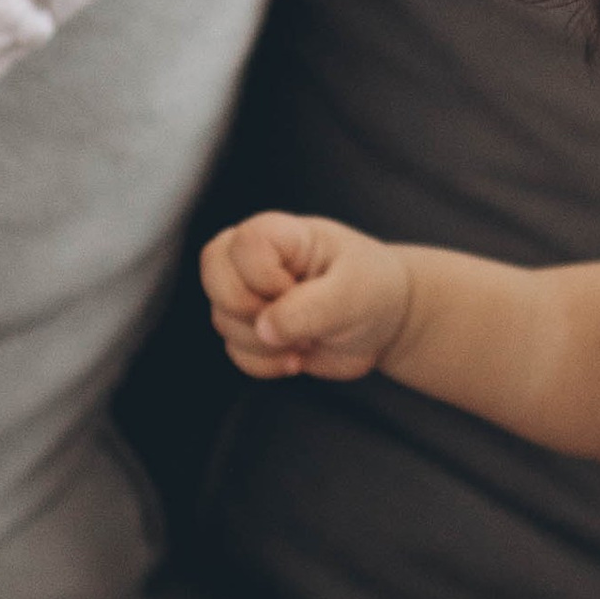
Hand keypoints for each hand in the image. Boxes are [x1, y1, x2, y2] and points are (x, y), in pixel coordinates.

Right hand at [202, 213, 414, 380]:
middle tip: (294, 321)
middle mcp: (257, 260)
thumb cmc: (374, 290)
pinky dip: (264, 364)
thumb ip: (310, 308)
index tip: (297, 289)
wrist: (386, 322)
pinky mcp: (253, 330)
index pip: (241, 244)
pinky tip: (297, 357)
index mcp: (281, 234)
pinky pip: (234, 352)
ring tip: (308, 339)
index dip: (261, 277)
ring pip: (223, 320)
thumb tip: (264, 329)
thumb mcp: (353, 294)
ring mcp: (251, 295)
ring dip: (264, 344)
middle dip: (250, 311)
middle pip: (213, 275)